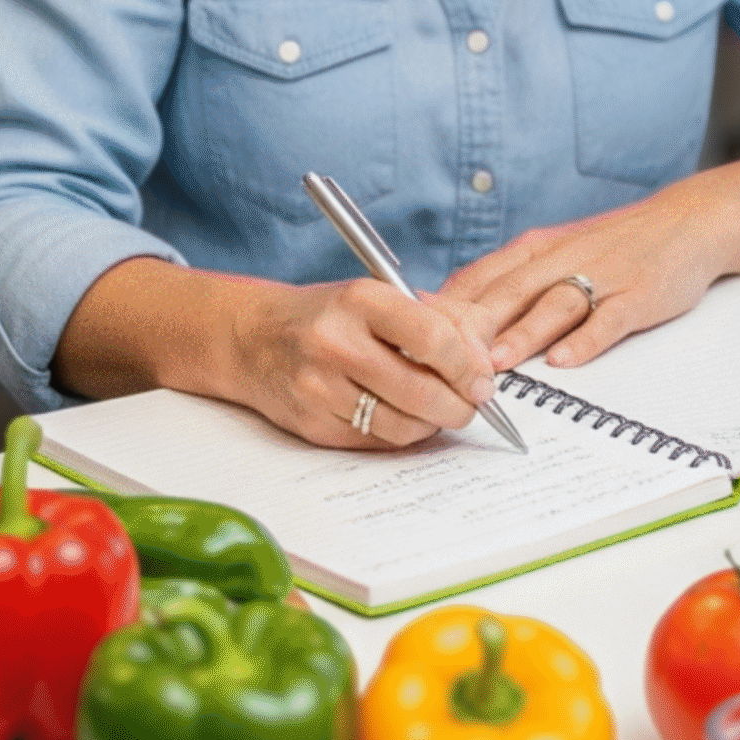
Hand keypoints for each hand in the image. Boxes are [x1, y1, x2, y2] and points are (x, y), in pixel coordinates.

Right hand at [217, 275, 499, 448]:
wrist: (253, 338)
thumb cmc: (331, 315)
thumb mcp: (382, 297)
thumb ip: (440, 319)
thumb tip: (486, 358)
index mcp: (361, 300)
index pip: (434, 339)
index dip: (468, 366)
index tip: (481, 380)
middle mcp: (336, 343)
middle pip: (422, 392)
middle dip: (459, 406)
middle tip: (470, 404)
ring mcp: (319, 388)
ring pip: (402, 426)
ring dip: (432, 424)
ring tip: (437, 410)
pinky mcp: (312, 425)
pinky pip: (376, 442)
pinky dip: (400, 434)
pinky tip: (402, 416)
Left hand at [443, 143, 739, 368]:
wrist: (687, 221)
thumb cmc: (615, 244)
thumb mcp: (553, 252)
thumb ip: (505, 281)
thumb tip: (443, 309)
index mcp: (535, 250)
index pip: (479, 280)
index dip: (445, 311)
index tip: (409, 336)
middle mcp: (560, 260)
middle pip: (506, 294)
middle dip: (470, 328)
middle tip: (436, 360)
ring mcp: (601, 276)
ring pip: (552, 305)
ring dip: (522, 335)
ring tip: (495, 364)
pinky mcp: (637, 294)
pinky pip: (608, 318)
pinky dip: (587, 339)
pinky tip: (567, 360)